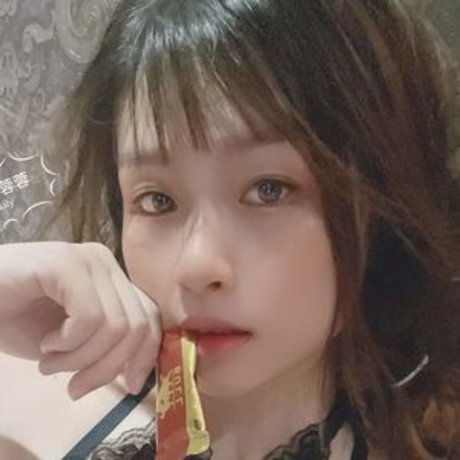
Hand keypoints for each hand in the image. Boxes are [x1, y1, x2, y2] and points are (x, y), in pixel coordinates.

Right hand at [0, 242, 160, 399]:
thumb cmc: (16, 317)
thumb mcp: (72, 341)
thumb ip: (106, 346)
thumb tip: (137, 375)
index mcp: (111, 278)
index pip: (149, 316)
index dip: (146, 354)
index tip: (129, 386)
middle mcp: (105, 263)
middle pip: (137, 324)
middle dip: (108, 367)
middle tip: (75, 387)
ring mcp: (87, 259)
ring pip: (115, 326)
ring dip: (80, 360)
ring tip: (49, 362)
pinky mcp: (65, 264)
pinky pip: (89, 318)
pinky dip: (68, 344)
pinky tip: (45, 344)